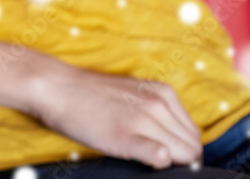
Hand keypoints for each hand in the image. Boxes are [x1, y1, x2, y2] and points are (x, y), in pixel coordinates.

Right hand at [30, 64, 201, 168]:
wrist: (55, 87)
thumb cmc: (89, 93)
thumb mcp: (133, 92)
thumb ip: (157, 110)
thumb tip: (175, 140)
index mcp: (163, 93)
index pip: (194, 133)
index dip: (182, 147)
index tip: (166, 152)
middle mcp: (158, 104)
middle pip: (192, 146)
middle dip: (181, 158)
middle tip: (153, 156)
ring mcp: (143, 120)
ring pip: (184, 154)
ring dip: (170, 162)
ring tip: (142, 155)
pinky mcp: (125, 137)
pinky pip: (160, 157)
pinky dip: (158, 161)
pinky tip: (140, 157)